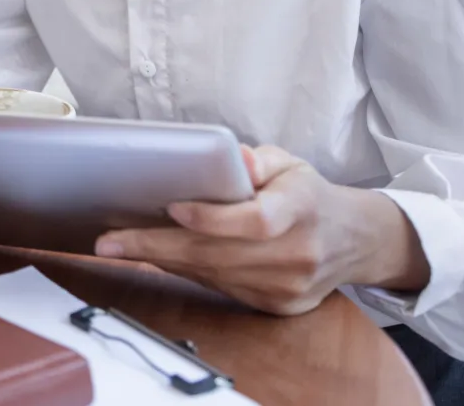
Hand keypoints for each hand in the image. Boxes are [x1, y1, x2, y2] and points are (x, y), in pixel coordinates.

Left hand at [94, 145, 429, 315]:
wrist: (353, 240)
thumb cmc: (307, 194)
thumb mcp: (289, 163)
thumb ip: (258, 160)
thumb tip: (232, 157)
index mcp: (302, 208)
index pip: (255, 220)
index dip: (212, 218)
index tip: (172, 208)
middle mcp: (298, 253)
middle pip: (219, 254)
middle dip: (156, 247)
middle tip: (110, 241)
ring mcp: (289, 286)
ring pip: (213, 275)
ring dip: (161, 261)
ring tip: (120, 247)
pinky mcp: (278, 306)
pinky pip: (221, 288)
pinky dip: (186, 272)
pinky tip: (157, 259)